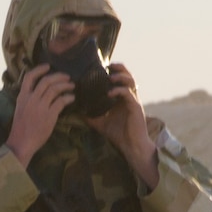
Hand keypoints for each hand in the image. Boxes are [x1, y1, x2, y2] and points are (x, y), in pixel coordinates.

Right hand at [6, 65, 74, 165]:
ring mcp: (40, 107)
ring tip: (72, 86)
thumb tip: (42, 91)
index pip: (29, 77)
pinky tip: (72, 98)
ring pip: (55, 89)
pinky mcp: (49, 115)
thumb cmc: (21, 128)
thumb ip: (29, 99)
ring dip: (65, 85)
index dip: (39, 69)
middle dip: (59, 76)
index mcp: (22, 97)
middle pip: (46, 81)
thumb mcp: (21, 109)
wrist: (22, 143)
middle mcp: (31, 99)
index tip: (48, 66)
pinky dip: (68, 98)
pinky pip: (61, 102)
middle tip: (67, 77)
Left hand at [91, 62, 157, 187]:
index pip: (119, 79)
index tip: (100, 67)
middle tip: (108, 65)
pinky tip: (110, 93)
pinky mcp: (136, 107)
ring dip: (120, 76)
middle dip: (118, 68)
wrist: (131, 146)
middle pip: (127, 75)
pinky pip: (128, 94)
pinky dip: (119, 91)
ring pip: (130, 81)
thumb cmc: (118, 134)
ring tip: (110, 76)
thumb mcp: (100, 122)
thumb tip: (76, 110)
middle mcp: (129, 97)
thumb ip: (90, 115)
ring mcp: (133, 101)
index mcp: (122, 98)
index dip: (112, 71)